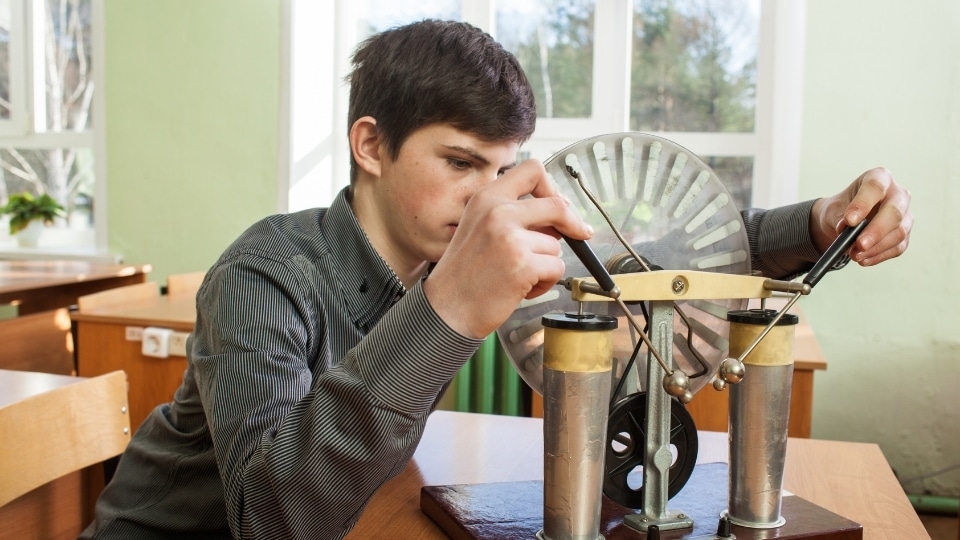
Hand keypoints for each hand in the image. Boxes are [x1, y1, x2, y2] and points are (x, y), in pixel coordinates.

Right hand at [424, 159, 592, 338]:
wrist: (446, 309)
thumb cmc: (464, 274)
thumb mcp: (478, 227)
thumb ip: (510, 214)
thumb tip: (556, 215)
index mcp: (487, 198)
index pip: (532, 171)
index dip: (552, 187)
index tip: (558, 204)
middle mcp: (498, 212)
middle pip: (557, 205)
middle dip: (573, 222)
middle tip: (580, 234)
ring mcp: (511, 238)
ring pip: (555, 245)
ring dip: (546, 264)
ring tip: (520, 276)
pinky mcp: (523, 264)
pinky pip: (556, 268)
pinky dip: (545, 282)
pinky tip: (522, 288)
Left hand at [810, 167, 911, 265]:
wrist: (846, 221)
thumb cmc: (841, 209)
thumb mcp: (834, 210)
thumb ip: (840, 218)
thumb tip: (847, 230)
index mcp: (879, 178)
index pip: (875, 187)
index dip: (863, 204)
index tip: (849, 221)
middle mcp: (897, 193)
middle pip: (894, 212)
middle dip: (876, 231)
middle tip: (858, 245)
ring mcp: (905, 214)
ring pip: (899, 232)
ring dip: (876, 247)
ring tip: (854, 255)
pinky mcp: (904, 233)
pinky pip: (898, 247)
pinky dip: (879, 255)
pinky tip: (864, 260)